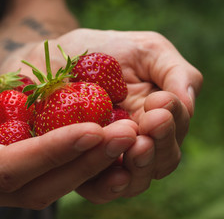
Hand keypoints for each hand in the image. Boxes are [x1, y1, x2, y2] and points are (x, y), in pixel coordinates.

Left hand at [0, 28, 202, 202]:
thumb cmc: (101, 50)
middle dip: (160, 145)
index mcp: (154, 116)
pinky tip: (114, 175)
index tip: (158, 103)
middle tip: (148, 127)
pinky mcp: (79, 163)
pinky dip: (109, 186)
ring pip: (136, 179)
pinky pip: (98, 188)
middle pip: (160, 160)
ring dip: (141, 167)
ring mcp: (107, 154)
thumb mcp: (146, 50)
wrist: (51, 57)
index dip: (173, 120)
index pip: (174, 131)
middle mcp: (134, 140)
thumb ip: (176, 73)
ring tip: (135, 147)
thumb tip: (188, 104)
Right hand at [0, 32, 136, 208]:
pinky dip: (77, 158)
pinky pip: (48, 170)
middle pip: (35, 184)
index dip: (51, 152)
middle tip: (125, 134)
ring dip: (88, 163)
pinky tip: (104, 139)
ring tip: (125, 136)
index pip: (8, 169)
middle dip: (82, 161)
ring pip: (47, 183)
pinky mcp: (9, 165)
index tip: (92, 129)